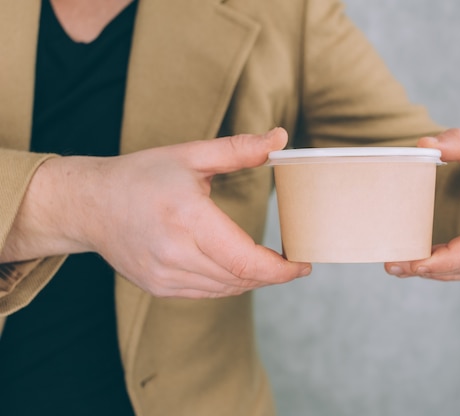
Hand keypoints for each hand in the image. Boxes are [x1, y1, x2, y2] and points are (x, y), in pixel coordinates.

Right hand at [2, 128, 311, 297]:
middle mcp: (175, 253)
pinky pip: (207, 292)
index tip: (303, 264)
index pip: (245, 260)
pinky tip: (236, 267)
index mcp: (187, 218)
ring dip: (252, 279)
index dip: (280, 270)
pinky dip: (229, 282)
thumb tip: (281, 137)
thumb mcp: (191, 155)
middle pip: (240, 278)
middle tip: (292, 262)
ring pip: (226, 289)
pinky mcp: (159, 287)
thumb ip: (239, 149)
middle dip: (272, 274)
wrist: (91, 205)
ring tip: (269, 264)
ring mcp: (164, 276)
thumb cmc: (142, 175)